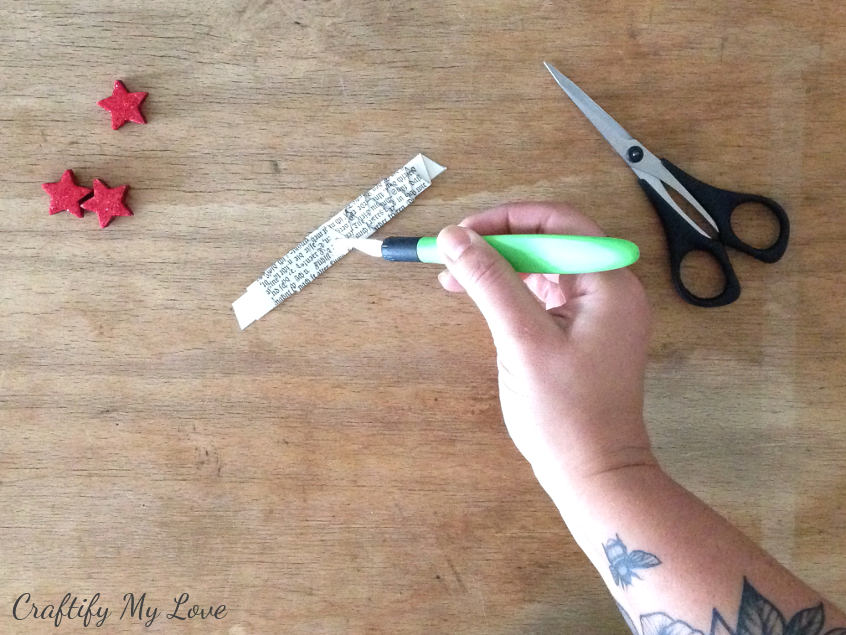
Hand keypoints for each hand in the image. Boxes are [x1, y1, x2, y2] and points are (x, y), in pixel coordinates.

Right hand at [437, 203, 654, 493]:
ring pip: (543, 269)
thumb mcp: (522, 341)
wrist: (594, 474)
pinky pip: (545, 297)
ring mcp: (599, 313)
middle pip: (550, 243)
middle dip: (497, 245)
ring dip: (500, 269)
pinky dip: (511, 294)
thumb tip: (453, 237)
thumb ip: (490, 283)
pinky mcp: (583, 334)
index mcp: (608, 283)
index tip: (461, 233)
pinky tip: (480, 300)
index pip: (558, 223)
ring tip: (453, 279)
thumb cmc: (564, 413)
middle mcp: (610, 289)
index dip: (506, 220)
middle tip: (451, 256)